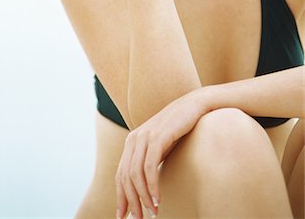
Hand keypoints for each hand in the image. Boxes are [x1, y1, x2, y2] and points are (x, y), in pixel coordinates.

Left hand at [115, 87, 210, 218]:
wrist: (193, 106)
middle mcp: (134, 138)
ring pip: (135, 174)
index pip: (120, 174)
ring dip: (143, 197)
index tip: (123, 216)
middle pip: (125, 176)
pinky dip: (152, 186)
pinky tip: (158, 199)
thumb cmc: (178, 129)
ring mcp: (144, 136)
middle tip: (140, 218)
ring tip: (152, 212)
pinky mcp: (157, 136)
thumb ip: (149, 162)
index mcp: (131, 142)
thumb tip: (144, 187)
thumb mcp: (160, 147)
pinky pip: (150, 167)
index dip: (121, 196)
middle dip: (131, 201)